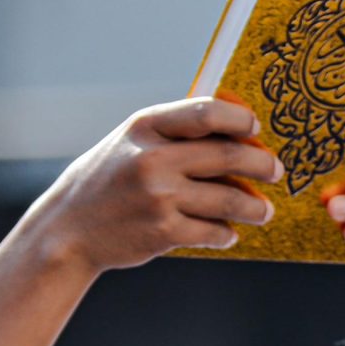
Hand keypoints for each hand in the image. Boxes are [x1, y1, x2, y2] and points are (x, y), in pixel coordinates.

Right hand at [25, 98, 279, 273]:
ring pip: (230, 200)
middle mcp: (153, 158)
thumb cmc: (108, 181)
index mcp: (146, 126)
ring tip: (263, 211)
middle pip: (228, 156)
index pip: (207, 112)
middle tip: (276, 171)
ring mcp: (159, 196)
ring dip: (255, 207)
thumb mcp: (130, 142)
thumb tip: (236, 133)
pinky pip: (215, 231)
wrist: (68, 229)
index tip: (256, 131)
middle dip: (262, 165)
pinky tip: (228, 232)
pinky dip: (227, 233)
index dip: (241, 121)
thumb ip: (174, 134)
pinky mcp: (164, 231)